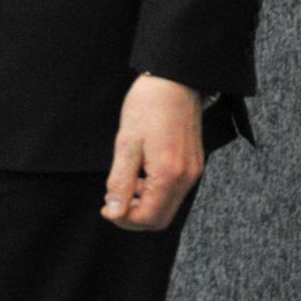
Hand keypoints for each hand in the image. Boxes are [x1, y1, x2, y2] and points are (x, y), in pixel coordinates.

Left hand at [101, 74, 203, 230]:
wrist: (174, 80)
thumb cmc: (148, 106)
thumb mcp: (126, 143)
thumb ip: (120, 181)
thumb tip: (114, 211)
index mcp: (170, 175)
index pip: (150, 218)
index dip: (125, 220)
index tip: (107, 209)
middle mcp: (187, 178)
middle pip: (161, 218)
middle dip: (135, 216)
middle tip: (113, 202)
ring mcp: (193, 172)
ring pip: (168, 205)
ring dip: (145, 203)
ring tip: (125, 184)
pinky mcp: (194, 164)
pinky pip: (175, 190)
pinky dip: (156, 191)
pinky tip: (141, 174)